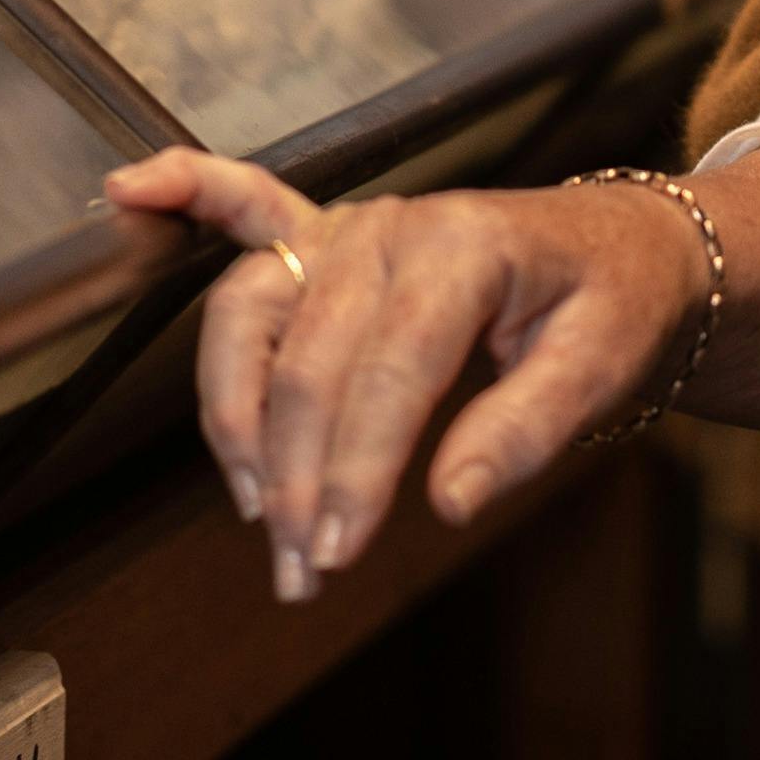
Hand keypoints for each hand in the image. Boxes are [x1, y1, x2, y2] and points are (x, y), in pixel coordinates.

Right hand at [104, 149, 709, 603]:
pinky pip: (245, 204)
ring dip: (237, 413)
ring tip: (253, 504)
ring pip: (253, 312)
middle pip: (309, 360)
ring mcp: (351, 226)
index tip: (337, 551)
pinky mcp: (330, 234)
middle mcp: (391, 227)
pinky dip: (187, 192)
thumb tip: (449, 501)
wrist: (627, 245)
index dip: (355, 469)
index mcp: (463, 247)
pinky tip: (131, 194)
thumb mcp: (605, 365)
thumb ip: (527, 430)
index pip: (388, 371)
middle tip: (302, 567)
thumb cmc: (614, 303)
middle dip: (297, 475)